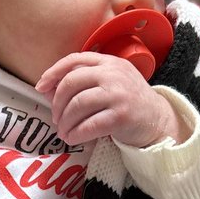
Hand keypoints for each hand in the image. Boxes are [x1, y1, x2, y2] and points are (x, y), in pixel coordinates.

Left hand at [35, 52, 186, 146]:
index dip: (53, 73)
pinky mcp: (122, 116)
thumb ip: (82, 81)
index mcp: (108, 62)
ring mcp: (118, 94)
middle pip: (72, 82)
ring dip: (65, 121)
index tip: (41, 87)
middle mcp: (113, 74)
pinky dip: (76, 134)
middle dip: (57, 103)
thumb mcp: (109, 84)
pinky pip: (90, 125)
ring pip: (78, 105)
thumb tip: (47, 88)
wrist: (158, 120)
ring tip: (64, 132)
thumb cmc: (128, 102)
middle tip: (56, 118)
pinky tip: (72, 138)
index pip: (74, 60)